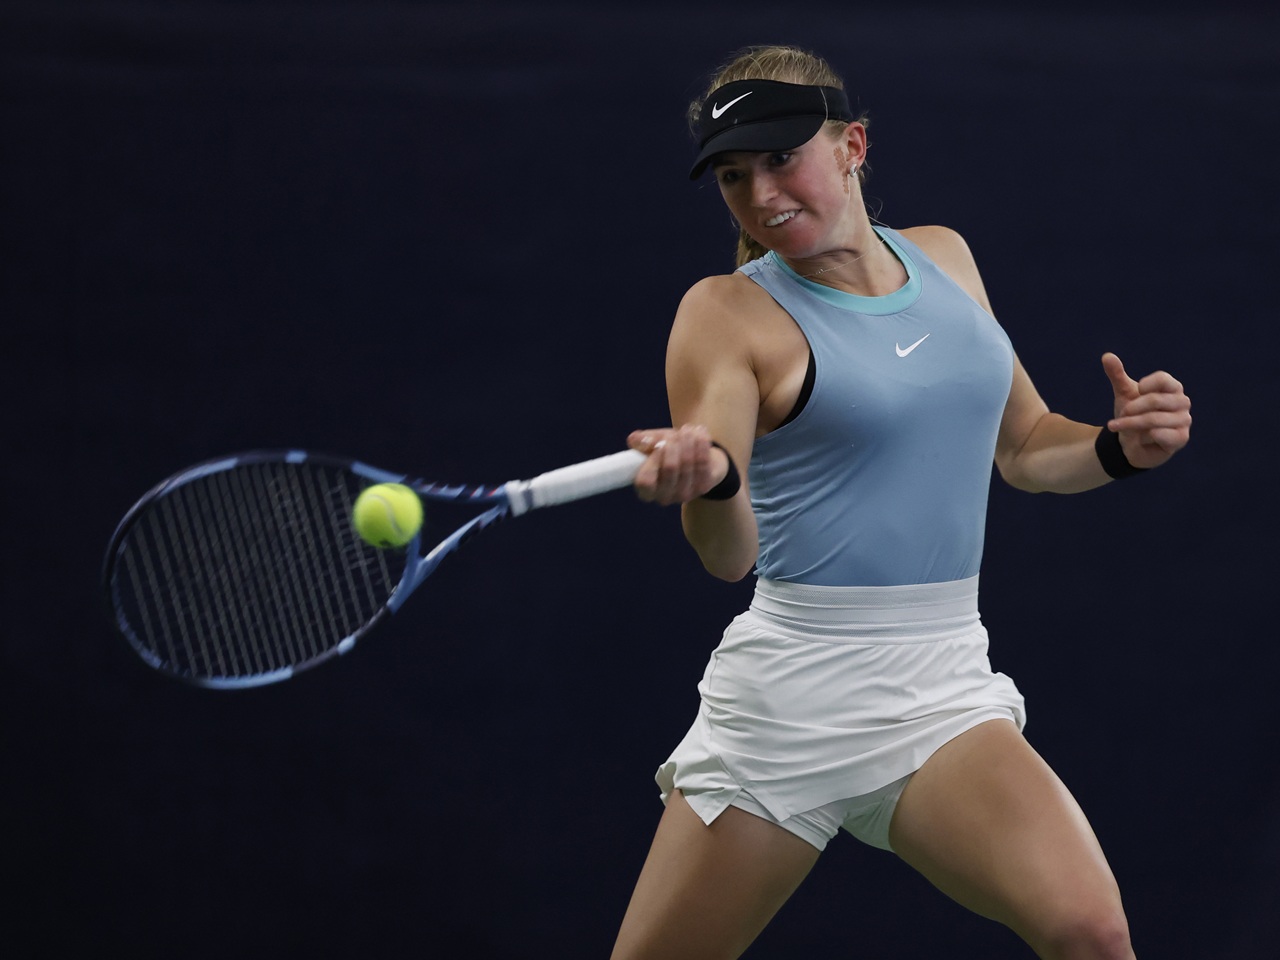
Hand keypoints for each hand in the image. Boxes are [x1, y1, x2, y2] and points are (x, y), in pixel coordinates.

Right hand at [627, 424, 728, 504]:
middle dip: (673, 445)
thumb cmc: (669, 452)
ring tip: (687, 429)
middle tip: (674, 432)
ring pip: (687, 464)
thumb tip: (635, 439)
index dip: (653, 460)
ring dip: (687, 441)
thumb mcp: (654, 443)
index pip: (645, 481)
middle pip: (669, 468)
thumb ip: (644, 441)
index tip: (659, 443)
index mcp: (646, 491)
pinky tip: (699, 432)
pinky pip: (702, 463)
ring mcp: (684, 495)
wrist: (699, 458)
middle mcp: (664, 497)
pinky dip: (701, 444)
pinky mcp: (703, 488)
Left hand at [1101, 352, 1191, 468]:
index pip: (1162, 379)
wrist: (1130, 444)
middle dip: (1131, 410)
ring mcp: (1184, 420)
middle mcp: (1182, 402)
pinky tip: (1143, 438)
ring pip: (1153, 420)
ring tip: (1123, 427)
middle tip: (1122, 415)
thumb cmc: (1132, 415)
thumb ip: (1117, 375)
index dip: (1143, 387)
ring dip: (1131, 425)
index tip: (1135, 393)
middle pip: (1154, 400)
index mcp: (1172, 387)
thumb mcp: (1123, 394)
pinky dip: (1144, 437)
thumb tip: (1106, 355)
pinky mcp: (1181, 438)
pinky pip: (1161, 434)